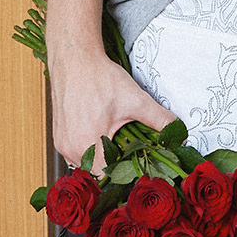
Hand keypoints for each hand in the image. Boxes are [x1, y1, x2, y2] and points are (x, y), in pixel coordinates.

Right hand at [49, 48, 174, 169]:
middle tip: (129, 151)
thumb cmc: (99, 77)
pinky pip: (76, 154)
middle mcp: (71, 149)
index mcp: (88, 145)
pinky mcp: (59, 137)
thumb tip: (177, 131)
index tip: (137, 165)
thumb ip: (159, 119)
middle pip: (98, 173)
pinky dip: (89, 150)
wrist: (75, 59)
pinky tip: (100, 135)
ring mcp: (62, 144)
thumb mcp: (135, 99)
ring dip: (101, 159)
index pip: (109, 177)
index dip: (125, 173)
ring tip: (115, 142)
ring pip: (86, 165)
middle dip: (115, 166)